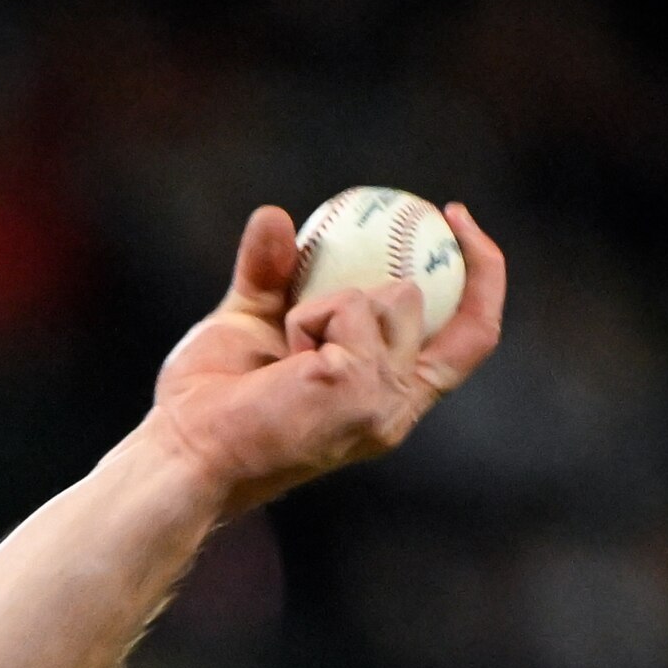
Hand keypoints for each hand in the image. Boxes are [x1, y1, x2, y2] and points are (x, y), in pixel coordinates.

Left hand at [145, 201, 507, 519]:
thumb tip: (274, 215)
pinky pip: (349, 307)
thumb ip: (271, 273)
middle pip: (427, 305)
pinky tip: (284, 353)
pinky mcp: (359, 388)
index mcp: (390, 398)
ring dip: (332, 298)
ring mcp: (384, 402)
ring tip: (289, 342)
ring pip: (394, 297)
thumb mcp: (251, 324)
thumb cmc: (208, 404)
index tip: (459, 222)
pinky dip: (309, 314)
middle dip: (384, 274)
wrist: (182, 453)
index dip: (485, 275)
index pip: (472, 337)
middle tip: (395, 224)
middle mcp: (398, 408)